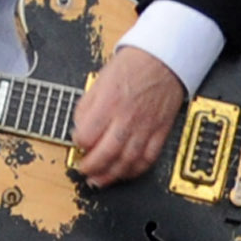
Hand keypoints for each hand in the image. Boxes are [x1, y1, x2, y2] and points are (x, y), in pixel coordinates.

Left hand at [69, 45, 184, 187]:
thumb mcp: (99, 81)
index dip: (78, 144)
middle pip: (106, 153)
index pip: (87, 135)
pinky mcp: (160, 131)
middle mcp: (127, 118)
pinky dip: (135, 170)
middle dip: (91, 167)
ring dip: (111, 175)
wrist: (163, 59)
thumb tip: (79, 128)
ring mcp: (146, 127)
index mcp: (109, 103)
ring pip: (127, 161)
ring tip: (99, 180)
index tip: (76, 145)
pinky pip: (148, 158)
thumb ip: (87, 106)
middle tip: (84, 170)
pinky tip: (125, 173)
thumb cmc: (132, 66)